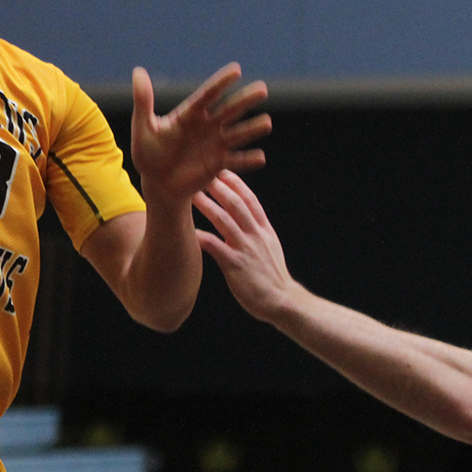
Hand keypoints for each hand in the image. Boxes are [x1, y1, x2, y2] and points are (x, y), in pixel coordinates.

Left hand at [130, 64, 269, 205]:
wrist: (157, 183)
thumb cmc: (148, 153)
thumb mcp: (144, 127)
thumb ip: (144, 100)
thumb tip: (138, 71)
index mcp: (190, 115)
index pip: (208, 95)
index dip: (221, 83)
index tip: (236, 69)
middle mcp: (207, 126)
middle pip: (229, 110)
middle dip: (245, 100)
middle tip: (262, 89)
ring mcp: (215, 145)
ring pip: (237, 134)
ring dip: (251, 128)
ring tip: (267, 122)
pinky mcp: (218, 165)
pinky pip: (235, 161)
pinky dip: (247, 160)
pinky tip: (261, 157)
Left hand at [193, 169, 297, 322]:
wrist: (282, 301)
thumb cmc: (272, 277)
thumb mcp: (269, 247)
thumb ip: (256, 232)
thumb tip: (245, 219)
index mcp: (264, 230)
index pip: (250, 200)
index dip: (236, 183)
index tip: (222, 170)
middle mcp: (256, 235)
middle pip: (236, 204)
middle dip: (219, 186)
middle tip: (202, 173)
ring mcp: (246, 249)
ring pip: (225, 220)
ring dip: (207, 205)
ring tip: (191, 195)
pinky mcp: (236, 265)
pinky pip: (216, 247)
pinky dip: (202, 237)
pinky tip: (189, 231)